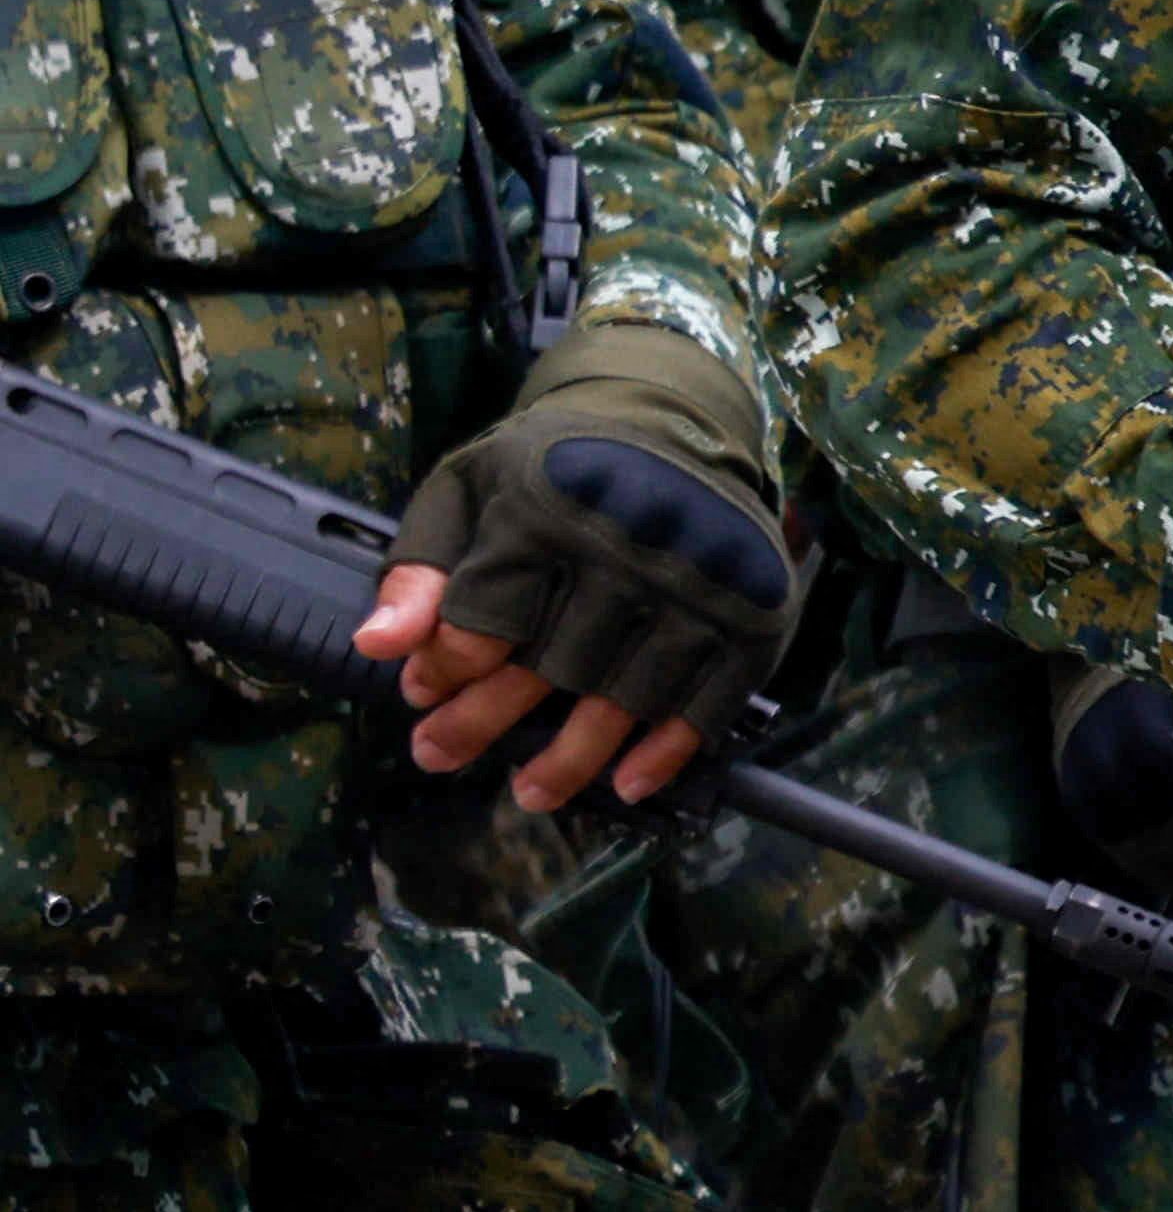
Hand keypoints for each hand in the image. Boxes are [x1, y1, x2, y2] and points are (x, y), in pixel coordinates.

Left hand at [371, 319, 796, 814]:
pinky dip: (669, 750)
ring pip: (626, 698)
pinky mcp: (755, 612)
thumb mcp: (467, 490)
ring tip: (530, 791)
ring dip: (572, 759)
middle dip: (484, 722)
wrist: (677, 420)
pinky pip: (710, 702)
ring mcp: (701, 584)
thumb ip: (419, 567)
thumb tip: (378, 647)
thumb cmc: (555, 464)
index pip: (483, 618)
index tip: (421, 692)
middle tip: (440, 755)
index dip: (443, 668)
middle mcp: (631, 545)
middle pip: (549, 667)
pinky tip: (629, 782)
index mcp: (549, 505)